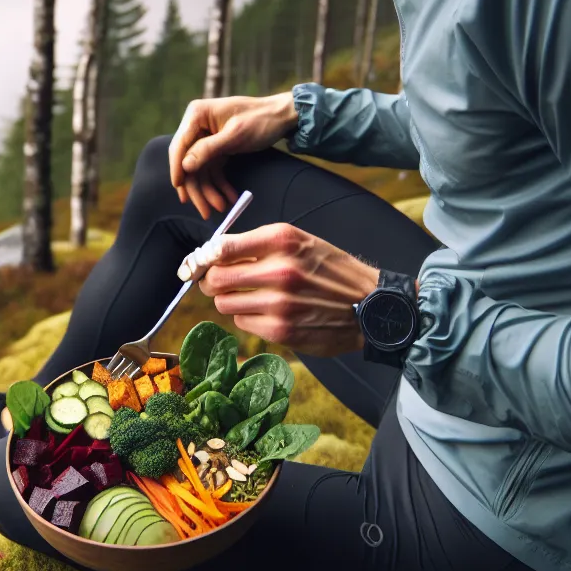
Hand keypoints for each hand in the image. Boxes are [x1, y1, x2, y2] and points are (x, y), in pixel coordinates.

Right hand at [168, 92, 298, 218]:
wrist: (283, 116)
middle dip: (198, 188)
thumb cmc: (261, 119)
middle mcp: (197, 126)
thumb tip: (185, 166)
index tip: (180, 189)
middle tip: (205, 211)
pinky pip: (213, 170)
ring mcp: (206, 138)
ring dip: (210, 191)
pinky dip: (220, 185)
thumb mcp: (235, 135)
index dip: (177, 169)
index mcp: (197, 114)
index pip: (180, 146)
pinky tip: (230, 198)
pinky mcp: (217, 148)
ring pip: (201, 171)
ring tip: (223, 208)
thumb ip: (208, 149)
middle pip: (188, 162)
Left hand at [196, 223, 380, 356]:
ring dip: (230, 300)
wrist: (371, 306)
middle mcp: (279, 270)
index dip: (203, 257)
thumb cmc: (331, 270)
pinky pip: (242, 323)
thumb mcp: (301, 241)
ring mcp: (279, 303)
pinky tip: (267, 312)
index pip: (221, 247)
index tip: (199, 262)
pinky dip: (247, 318)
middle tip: (216, 282)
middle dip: (211, 281)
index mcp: (282, 240)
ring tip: (250, 297)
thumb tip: (212, 255)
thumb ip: (258, 245)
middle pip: (216, 278)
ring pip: (225, 304)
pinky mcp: (281, 330)